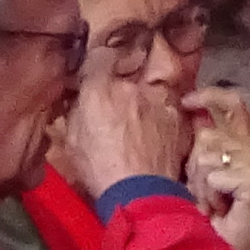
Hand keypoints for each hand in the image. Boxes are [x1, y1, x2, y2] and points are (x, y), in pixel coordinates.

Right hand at [63, 71, 189, 201]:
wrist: (140, 194)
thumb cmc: (99, 170)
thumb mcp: (72, 140)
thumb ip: (76, 110)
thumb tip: (79, 95)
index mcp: (98, 90)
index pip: (99, 56)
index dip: (98, 61)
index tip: (97, 68)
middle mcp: (131, 85)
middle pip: (127, 69)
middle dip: (121, 81)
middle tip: (115, 100)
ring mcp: (158, 97)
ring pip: (148, 87)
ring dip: (142, 97)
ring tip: (137, 120)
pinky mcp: (177, 113)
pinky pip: (166, 104)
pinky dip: (159, 113)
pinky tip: (153, 131)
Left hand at [184, 88, 249, 249]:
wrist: (229, 247)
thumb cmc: (213, 213)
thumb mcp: (199, 173)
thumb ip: (198, 145)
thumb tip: (186, 112)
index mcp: (244, 140)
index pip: (232, 103)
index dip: (209, 96)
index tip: (186, 102)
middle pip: (206, 135)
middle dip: (194, 166)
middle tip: (205, 191)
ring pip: (207, 156)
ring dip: (201, 184)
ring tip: (213, 200)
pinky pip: (216, 176)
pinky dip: (210, 195)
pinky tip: (220, 208)